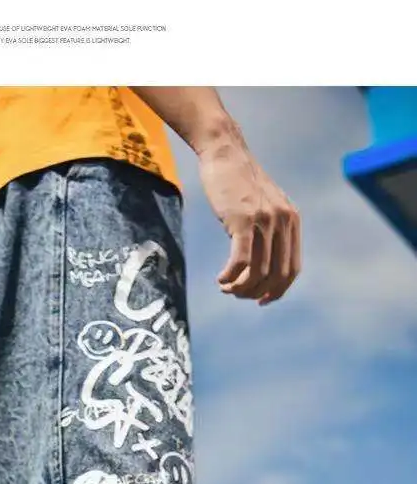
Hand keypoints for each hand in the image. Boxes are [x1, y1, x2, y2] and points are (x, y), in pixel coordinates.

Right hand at [198, 138, 300, 304]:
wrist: (225, 153)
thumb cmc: (239, 182)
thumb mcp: (264, 206)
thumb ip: (270, 230)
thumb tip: (263, 265)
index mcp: (292, 221)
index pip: (292, 269)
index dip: (277, 291)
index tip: (260, 300)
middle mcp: (284, 221)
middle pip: (276, 276)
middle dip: (255, 293)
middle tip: (236, 293)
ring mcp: (265, 220)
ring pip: (258, 273)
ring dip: (239, 288)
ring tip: (225, 286)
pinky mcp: (244, 220)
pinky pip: (241, 262)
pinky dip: (230, 277)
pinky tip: (220, 279)